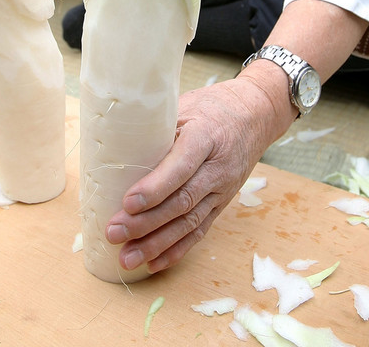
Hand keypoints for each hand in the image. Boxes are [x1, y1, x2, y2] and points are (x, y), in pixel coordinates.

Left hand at [105, 73, 289, 273]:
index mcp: (206, 136)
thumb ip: (159, 127)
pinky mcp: (221, 204)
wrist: (255, 116)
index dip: (155, 187)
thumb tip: (116, 147)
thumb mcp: (185, 105)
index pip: (181, 166)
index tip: (128, 202)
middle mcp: (217, 168)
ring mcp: (222, 189)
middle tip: (114, 233)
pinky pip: (200, 231)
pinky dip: (177, 250)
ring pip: (189, 223)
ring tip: (127, 259)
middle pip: (182, 201)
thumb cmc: (212, 107)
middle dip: (146, 222)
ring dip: (157, 244)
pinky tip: (154, 263)